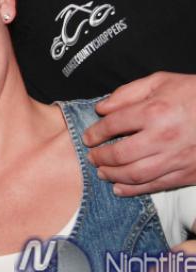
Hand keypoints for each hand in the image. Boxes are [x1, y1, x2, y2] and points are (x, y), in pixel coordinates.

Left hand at [83, 72, 195, 195]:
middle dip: (100, 157)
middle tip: (91, 156)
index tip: (88, 137)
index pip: (113, 125)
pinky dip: (134, 190)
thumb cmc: (193, 93)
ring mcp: (176, 158)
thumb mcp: (160, 81)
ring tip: (101, 172)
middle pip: (120, 153)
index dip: (95, 133)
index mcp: (154, 111)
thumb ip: (127, 93)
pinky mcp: (187, 174)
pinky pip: (156, 186)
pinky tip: (119, 188)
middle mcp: (162, 137)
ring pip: (135, 174)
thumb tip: (101, 109)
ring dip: (112, 175)